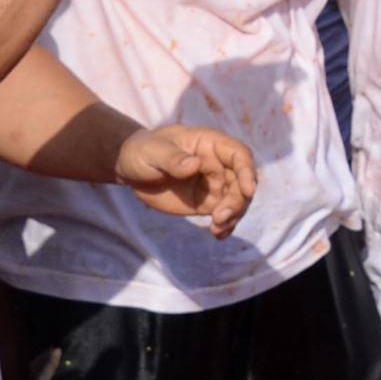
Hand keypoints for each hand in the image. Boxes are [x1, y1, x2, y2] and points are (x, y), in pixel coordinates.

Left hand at [114, 124, 257, 236]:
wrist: (132, 169)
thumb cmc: (143, 151)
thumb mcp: (153, 152)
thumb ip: (173, 159)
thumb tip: (194, 165)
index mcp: (210, 144)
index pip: (239, 154)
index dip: (247, 171)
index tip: (248, 191)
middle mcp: (219, 164)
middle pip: (241, 182)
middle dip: (237, 201)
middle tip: (219, 218)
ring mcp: (215, 184)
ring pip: (236, 200)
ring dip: (233, 216)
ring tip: (216, 230)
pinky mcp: (207, 202)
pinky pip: (223, 214)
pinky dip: (225, 226)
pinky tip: (218, 235)